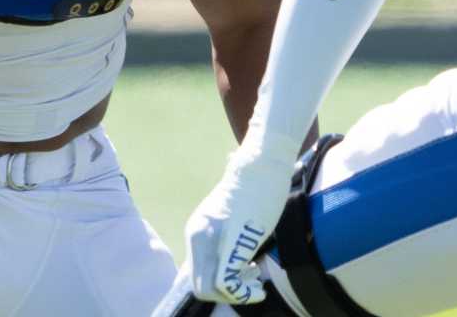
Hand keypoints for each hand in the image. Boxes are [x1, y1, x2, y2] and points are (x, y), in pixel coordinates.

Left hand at [182, 142, 299, 305]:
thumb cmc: (254, 184)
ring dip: (235, 295)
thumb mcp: (230, 214)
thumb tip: (233, 252)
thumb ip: (224, 234)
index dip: (217, 287)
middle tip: (249, 282)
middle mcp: (198, 236)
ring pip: (210, 290)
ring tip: (255, 282)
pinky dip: (242, 293)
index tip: (241, 278)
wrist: (261, 161)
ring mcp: (213, 239)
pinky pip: (226, 282)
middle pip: (199, 288)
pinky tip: (258, 285)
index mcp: (197, 231)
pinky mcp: (231, 241)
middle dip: (225, 295)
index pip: (195, 276)